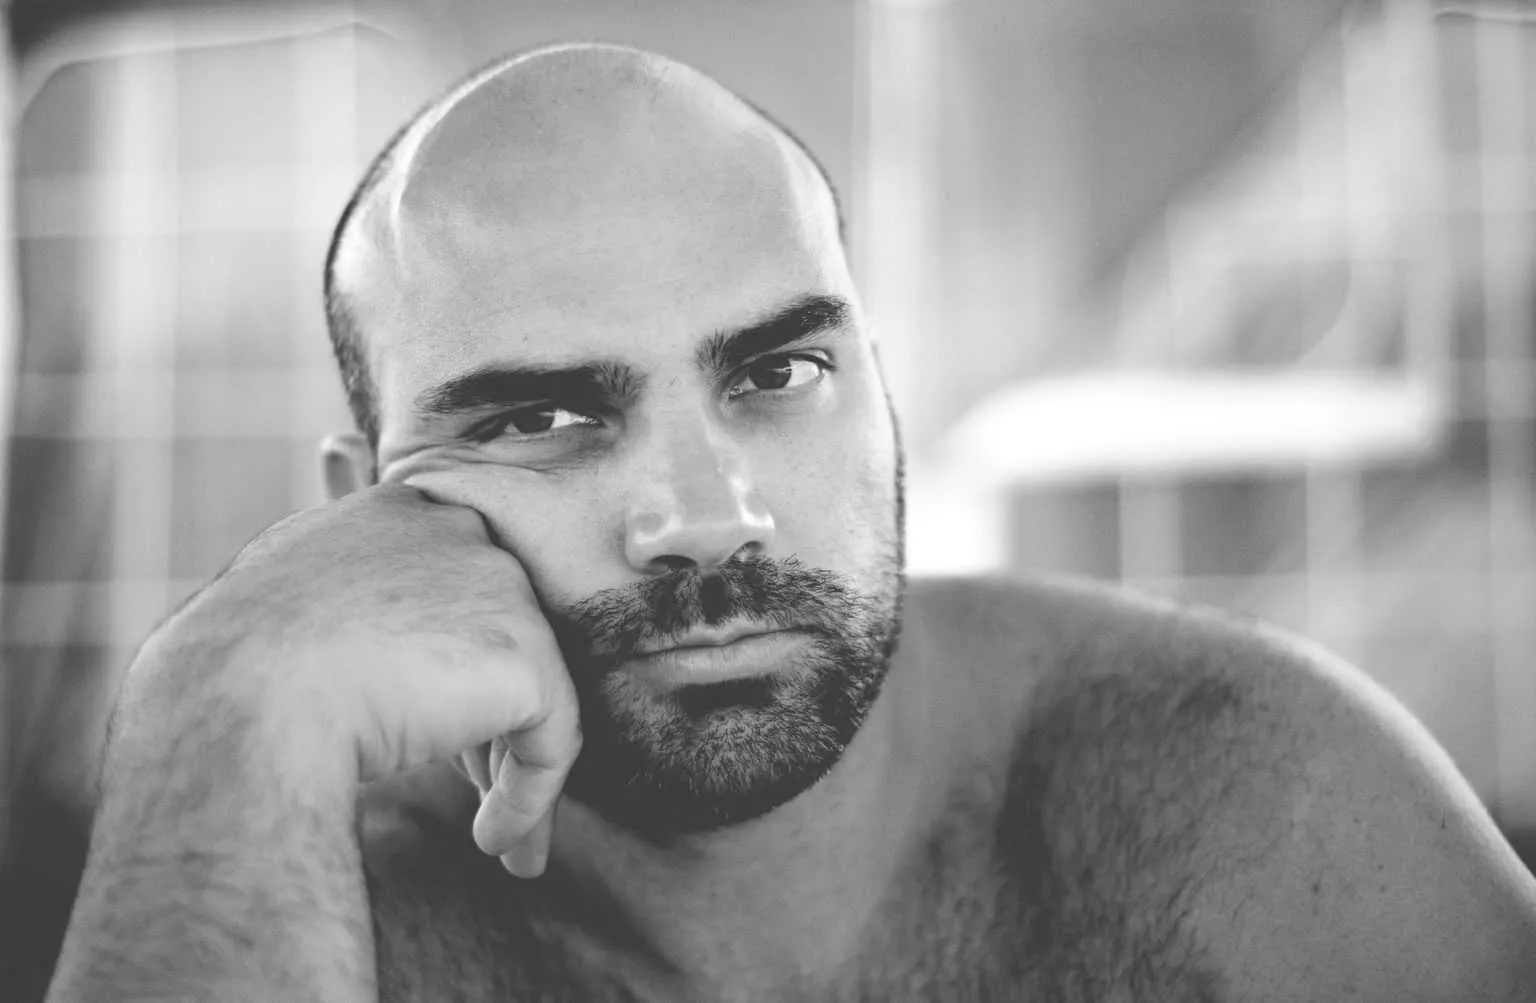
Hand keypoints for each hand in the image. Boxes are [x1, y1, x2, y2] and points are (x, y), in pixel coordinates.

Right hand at [118, 482, 580, 875]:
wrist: (240, 703)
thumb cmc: (235, 674)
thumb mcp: (285, 612)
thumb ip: (344, 612)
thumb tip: (368, 664)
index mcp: (396, 512)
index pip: (452, 592)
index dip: (446, 668)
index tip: (429, 728)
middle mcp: (459, 531)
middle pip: (497, 637)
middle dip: (489, 721)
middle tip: (477, 789)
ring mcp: (499, 588)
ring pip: (530, 690)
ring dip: (512, 769)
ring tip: (495, 835)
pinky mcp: (526, 656)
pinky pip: (551, 738)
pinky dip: (530, 797)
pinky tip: (494, 840)